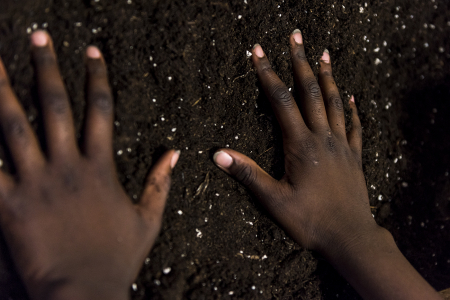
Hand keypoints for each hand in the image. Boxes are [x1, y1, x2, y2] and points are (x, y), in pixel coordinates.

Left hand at [0, 31, 178, 299]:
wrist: (84, 293)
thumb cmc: (117, 258)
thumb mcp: (148, 219)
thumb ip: (161, 182)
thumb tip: (175, 152)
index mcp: (100, 168)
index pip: (100, 110)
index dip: (96, 78)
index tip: (91, 52)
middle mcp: (67, 166)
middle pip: (55, 106)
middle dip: (45, 67)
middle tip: (37, 36)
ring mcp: (35, 182)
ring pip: (14, 126)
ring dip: (0, 89)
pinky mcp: (8, 204)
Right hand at [214, 29, 373, 254]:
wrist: (350, 237)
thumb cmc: (310, 221)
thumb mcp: (273, 200)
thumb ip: (248, 174)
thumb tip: (217, 154)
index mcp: (300, 145)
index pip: (280, 101)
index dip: (268, 74)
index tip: (258, 51)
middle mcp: (322, 138)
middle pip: (310, 92)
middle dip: (300, 62)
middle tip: (296, 36)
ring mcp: (341, 146)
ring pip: (335, 103)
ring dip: (328, 77)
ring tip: (323, 54)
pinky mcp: (354, 157)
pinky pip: (355, 126)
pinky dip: (352, 109)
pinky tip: (351, 97)